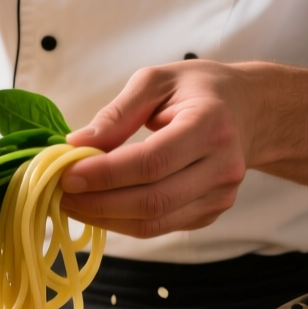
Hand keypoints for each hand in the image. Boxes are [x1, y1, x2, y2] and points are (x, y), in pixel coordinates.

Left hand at [60, 61, 307, 238]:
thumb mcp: (156, 81)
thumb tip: (77, 145)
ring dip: (106, 219)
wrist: (248, 110)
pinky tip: (101, 207)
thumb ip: (117, 113)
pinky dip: (124, 222)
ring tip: (72, 203)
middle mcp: (222, 166)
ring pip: (155, 223)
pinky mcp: (212, 213)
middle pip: (153, 200)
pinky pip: (161, 227)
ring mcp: (221, 195)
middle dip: (99, 203)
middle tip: (59, 194)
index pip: (152, 162)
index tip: (66, 174)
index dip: (106, 175)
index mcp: (211, 125)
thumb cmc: (197, 90)